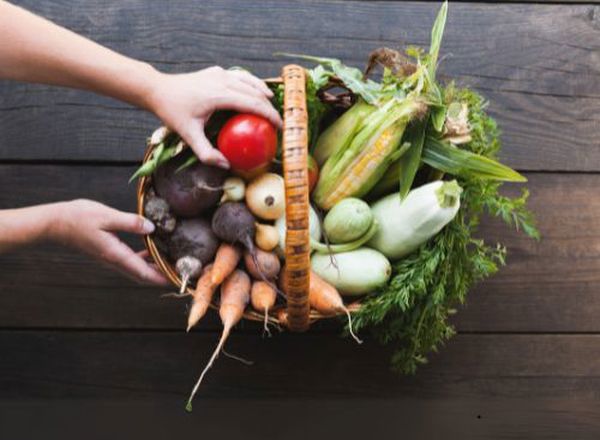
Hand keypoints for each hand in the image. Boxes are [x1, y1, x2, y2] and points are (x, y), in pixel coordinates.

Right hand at [49, 199, 167, 285]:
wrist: (55, 223)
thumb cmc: (79, 218)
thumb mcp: (107, 216)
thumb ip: (130, 223)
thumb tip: (151, 228)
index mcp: (116, 255)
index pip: (144, 273)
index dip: (162, 277)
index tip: (178, 280)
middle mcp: (114, 261)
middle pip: (143, 275)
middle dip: (162, 276)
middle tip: (180, 273)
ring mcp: (110, 258)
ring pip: (137, 270)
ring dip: (154, 269)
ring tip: (171, 264)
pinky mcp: (108, 253)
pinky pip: (130, 261)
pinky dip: (144, 260)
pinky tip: (151, 250)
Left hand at [147, 66, 281, 167]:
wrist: (158, 90)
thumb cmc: (172, 112)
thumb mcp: (188, 135)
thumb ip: (207, 153)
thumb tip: (226, 165)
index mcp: (219, 95)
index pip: (253, 103)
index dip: (269, 115)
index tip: (279, 127)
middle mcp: (222, 80)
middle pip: (255, 93)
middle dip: (270, 107)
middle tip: (277, 123)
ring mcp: (220, 73)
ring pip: (251, 81)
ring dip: (263, 94)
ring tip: (272, 107)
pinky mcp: (217, 72)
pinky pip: (241, 77)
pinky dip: (253, 84)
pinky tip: (258, 92)